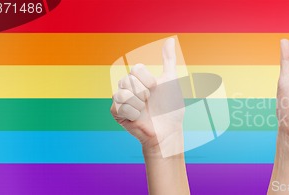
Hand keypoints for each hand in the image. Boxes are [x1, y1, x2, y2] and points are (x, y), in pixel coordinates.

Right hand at [110, 38, 184, 155]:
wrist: (168, 130)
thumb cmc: (170, 107)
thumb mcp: (171, 80)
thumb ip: (168, 60)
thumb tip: (169, 40)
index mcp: (139, 79)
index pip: (136, 69)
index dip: (148, 79)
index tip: (155, 89)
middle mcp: (128, 87)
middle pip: (128, 79)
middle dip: (143, 91)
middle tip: (149, 101)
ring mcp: (121, 100)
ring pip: (122, 92)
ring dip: (138, 102)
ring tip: (144, 109)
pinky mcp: (117, 113)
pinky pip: (119, 106)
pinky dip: (132, 112)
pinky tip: (138, 117)